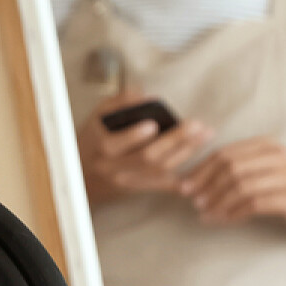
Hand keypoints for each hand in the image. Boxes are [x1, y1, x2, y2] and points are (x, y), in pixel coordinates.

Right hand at [76, 91, 210, 205]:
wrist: (82, 177)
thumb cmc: (92, 140)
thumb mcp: (97, 116)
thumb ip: (119, 102)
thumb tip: (146, 96)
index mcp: (101, 146)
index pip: (117, 144)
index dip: (134, 135)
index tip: (153, 123)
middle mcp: (114, 167)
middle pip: (147, 157)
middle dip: (174, 141)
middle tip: (196, 125)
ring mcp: (127, 181)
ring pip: (159, 171)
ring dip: (185, 153)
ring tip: (204, 136)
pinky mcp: (137, 189)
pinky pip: (162, 186)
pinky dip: (181, 180)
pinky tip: (199, 170)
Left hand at [178, 136, 285, 234]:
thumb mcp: (262, 175)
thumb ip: (236, 173)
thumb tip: (195, 182)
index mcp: (267, 146)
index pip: (226, 153)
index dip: (202, 170)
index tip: (185, 186)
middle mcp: (278, 156)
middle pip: (231, 167)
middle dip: (207, 185)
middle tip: (193, 201)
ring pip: (241, 185)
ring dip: (218, 201)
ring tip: (205, 213)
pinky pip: (255, 204)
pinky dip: (234, 213)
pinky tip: (224, 220)